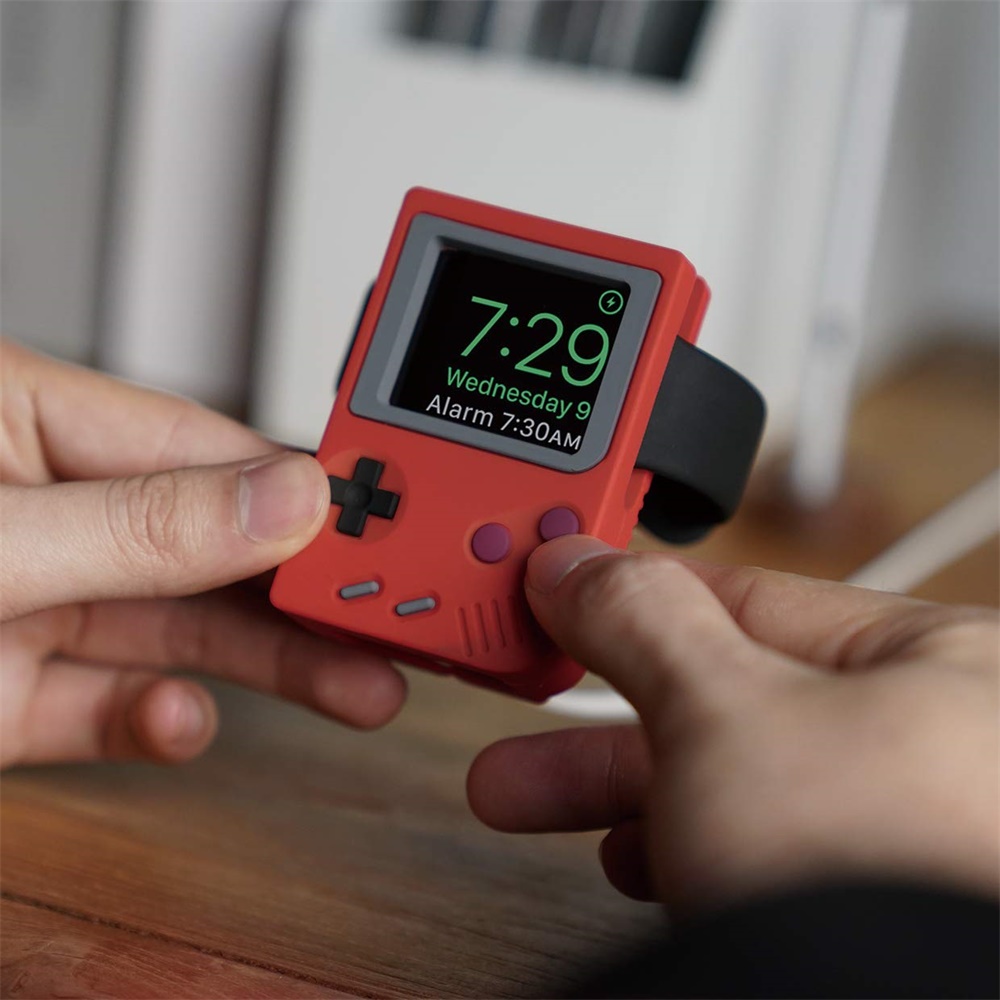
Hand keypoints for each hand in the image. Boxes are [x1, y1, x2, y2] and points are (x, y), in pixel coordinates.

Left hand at [0, 340, 404, 766]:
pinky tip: (182, 719)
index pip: (203, 451)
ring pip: (182, 629)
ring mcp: (33, 606)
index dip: (303, 492)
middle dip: (309, 590)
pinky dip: (158, 721)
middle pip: (213, 547)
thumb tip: (285, 500)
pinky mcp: (16, 697)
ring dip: (274, 664)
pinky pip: (113, 708)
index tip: (388, 528)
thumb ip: (139, 527)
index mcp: (22, 424)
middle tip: (393, 616)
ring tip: (359, 687)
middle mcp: (43, 512)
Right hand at [468, 535, 997, 910]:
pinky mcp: (869, 908)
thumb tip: (577, 567)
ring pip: (727, 776)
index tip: (559, 599)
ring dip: (613, 785)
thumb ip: (641, 619)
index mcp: (936, 659)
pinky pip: (751, 846)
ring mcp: (905, 832)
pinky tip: (630, 863)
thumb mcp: (721, 712)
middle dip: (596, 707)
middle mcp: (934, 743)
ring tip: (521, 794)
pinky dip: (676, 846)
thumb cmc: (871, 875)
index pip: (748, 595)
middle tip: (519, 700)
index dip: (634, 595)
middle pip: (726, 694)